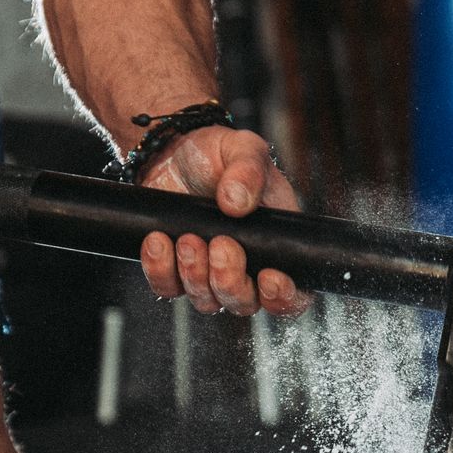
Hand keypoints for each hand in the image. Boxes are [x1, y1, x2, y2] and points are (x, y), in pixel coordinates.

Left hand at [137, 125, 310, 317]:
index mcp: (275, 245)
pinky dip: (161, 269)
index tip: (268, 277)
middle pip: (244, 303)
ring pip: (206, 301)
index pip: (293, 294)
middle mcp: (245, 268)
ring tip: (188, 237)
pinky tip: (159, 240)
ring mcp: (208, 273)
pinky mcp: (174, 271)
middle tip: (220, 244)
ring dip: (195, 274)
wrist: (172, 152)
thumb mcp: (243, 149)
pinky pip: (167, 288)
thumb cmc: (218, 154)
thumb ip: (248, 171)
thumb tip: (236, 203)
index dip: (284, 298)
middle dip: (231, 281)